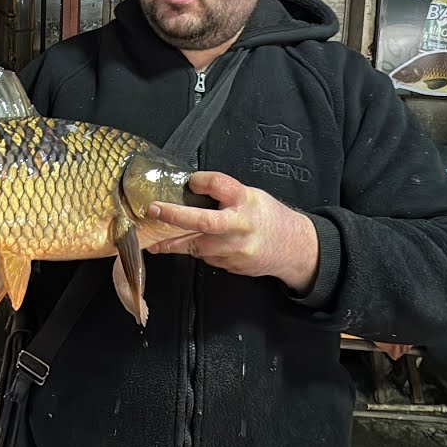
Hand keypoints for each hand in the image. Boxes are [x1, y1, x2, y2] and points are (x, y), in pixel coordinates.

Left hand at [147, 171, 319, 293]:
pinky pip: (206, 258)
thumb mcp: (251, 195)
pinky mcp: (232, 265)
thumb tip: (191, 189)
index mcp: (246, 201)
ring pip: (198, 247)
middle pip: (204, 221)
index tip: (191, 181)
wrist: (293, 247)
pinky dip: (195, 251)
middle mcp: (241, 225)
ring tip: (155, 240)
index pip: (220, 185)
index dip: (202, 181)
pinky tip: (188, 246)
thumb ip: (224, 194)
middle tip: (154, 210)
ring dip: (173, 243)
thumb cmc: (269, 218)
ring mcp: (236, 249)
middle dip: (175, 216)